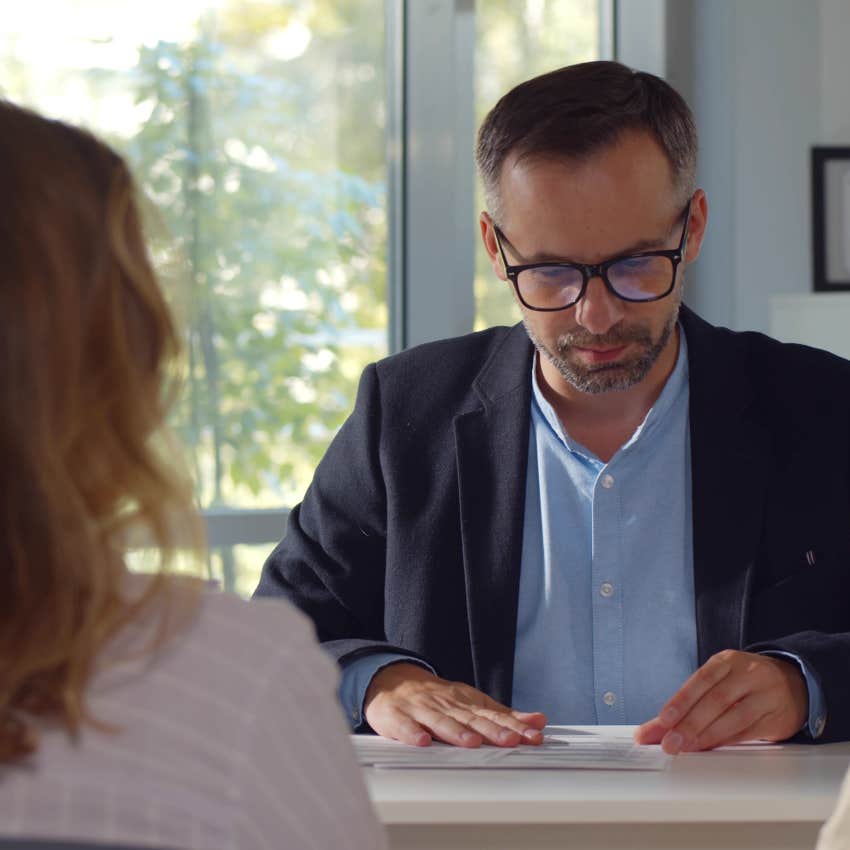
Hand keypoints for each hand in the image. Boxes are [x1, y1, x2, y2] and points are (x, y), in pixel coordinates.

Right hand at [364, 662, 546, 747]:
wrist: (392, 681)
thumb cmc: (437, 699)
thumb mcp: (471, 703)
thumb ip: (503, 715)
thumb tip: (539, 721)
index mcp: (465, 703)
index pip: (493, 716)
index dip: (514, 727)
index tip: (533, 736)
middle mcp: (446, 705)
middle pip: (471, 719)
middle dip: (492, 730)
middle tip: (512, 740)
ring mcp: (421, 710)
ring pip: (440, 722)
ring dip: (456, 732)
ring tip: (472, 742)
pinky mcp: (397, 717)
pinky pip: (404, 726)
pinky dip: (412, 733)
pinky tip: (421, 742)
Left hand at [634, 650, 807, 753]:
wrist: (794, 684)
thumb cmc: (744, 683)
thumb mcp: (718, 681)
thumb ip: (687, 703)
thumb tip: (654, 728)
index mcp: (728, 661)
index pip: (701, 680)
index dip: (681, 700)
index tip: (663, 720)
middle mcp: (748, 674)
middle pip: (715, 700)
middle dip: (689, 723)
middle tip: (669, 742)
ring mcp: (765, 696)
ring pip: (733, 717)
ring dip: (706, 736)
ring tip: (685, 748)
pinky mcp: (776, 718)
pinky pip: (749, 732)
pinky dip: (726, 741)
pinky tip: (710, 748)